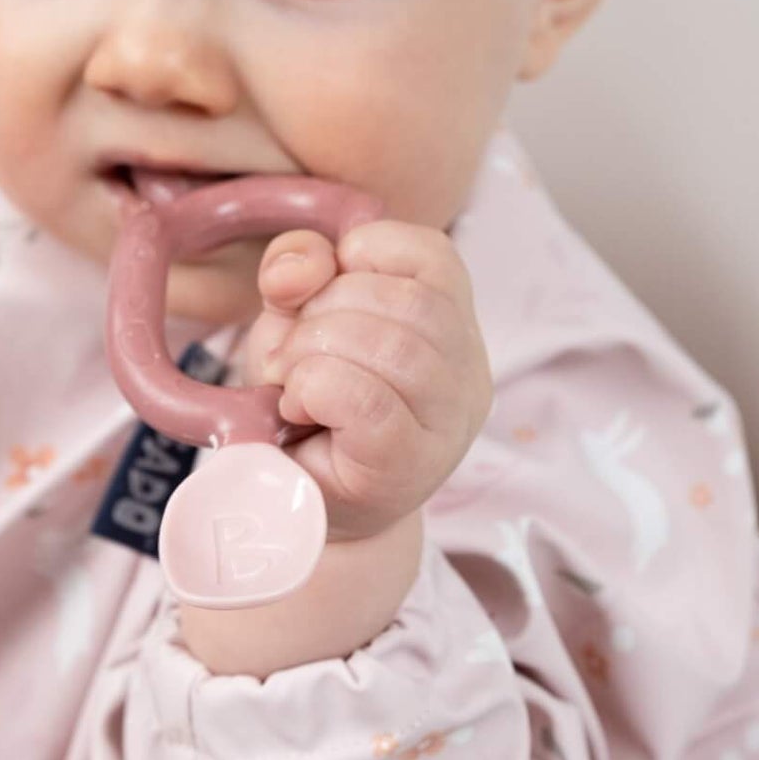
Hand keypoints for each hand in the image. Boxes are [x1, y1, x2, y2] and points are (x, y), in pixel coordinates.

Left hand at [235, 218, 492, 545]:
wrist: (300, 505)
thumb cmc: (308, 404)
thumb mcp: (296, 317)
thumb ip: (298, 271)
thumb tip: (301, 270)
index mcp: (452, 323)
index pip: (432, 254)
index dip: (362, 254)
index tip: (320, 295)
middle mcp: (468, 371)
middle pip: (409, 301)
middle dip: (325, 310)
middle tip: (290, 354)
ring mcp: (447, 424)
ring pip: (394, 348)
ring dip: (315, 352)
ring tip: (291, 383)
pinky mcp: (408, 465)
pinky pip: (369, 402)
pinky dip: (315, 388)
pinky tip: (297, 407)